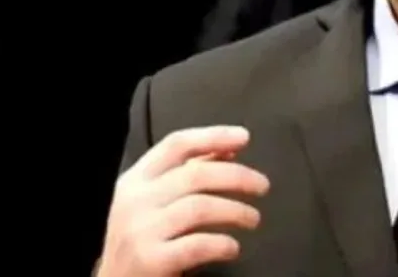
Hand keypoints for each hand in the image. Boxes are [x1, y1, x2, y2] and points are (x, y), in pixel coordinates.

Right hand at [97, 126, 269, 276]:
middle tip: (261, 185)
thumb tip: (227, 150)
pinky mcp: (151, 260)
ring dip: (235, 211)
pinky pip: (196, 244)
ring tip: (253, 219)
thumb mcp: (154, 201)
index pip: (176, 145)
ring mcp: (141, 230)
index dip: (213, 136)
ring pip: (199, 207)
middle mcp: (136, 199)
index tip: (243, 137)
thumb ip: (187, 174)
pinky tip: (233, 247)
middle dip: (236, 176)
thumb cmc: (141, 239)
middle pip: (195, 174)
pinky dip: (222, 243)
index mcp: (136, 179)